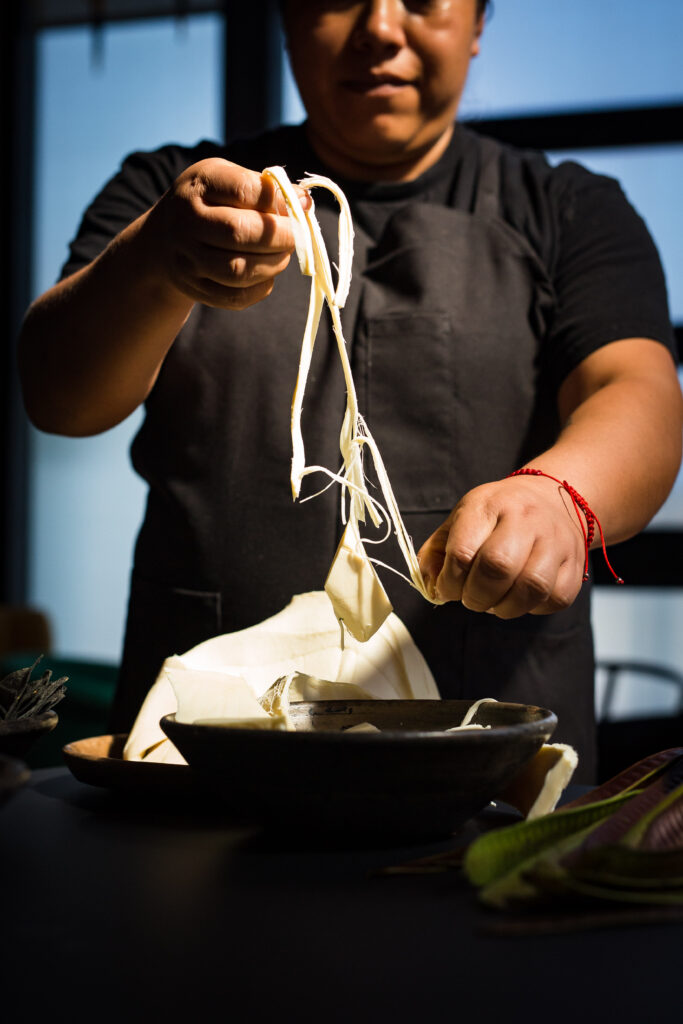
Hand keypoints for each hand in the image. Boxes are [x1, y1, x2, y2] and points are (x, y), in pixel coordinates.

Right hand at [149, 158, 309, 309]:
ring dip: (273, 264)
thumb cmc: (209, 203)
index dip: (277, 201)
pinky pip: (236, 297)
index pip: (243, 190)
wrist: (165, 240)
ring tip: (282, 254)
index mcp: (198, 186)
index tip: (295, 209)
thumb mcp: (228, 181)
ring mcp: (187, 260)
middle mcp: (186, 223)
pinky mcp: (195, 289)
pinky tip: (267, 274)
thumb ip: (265, 188)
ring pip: (238, 271)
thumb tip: (305, 202)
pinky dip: (261, 287)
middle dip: (280, 236)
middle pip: (239, 233)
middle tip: (295, 236)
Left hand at [417, 475, 585, 617]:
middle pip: (498, 567)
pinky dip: (532, 609)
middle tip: (471, 599)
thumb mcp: (461, 520)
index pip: (463, 551)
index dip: (449, 582)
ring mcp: (555, 539)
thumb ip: (436, 553)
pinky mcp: (575, 563)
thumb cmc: (497, 516)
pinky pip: (554, 599)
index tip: (447, 589)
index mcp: (488, 504)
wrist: (552, 498)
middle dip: (476, 596)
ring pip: (532, 587)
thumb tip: (431, 586)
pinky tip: (520, 598)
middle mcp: (525, 517)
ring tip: (495, 602)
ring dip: (505, 607)